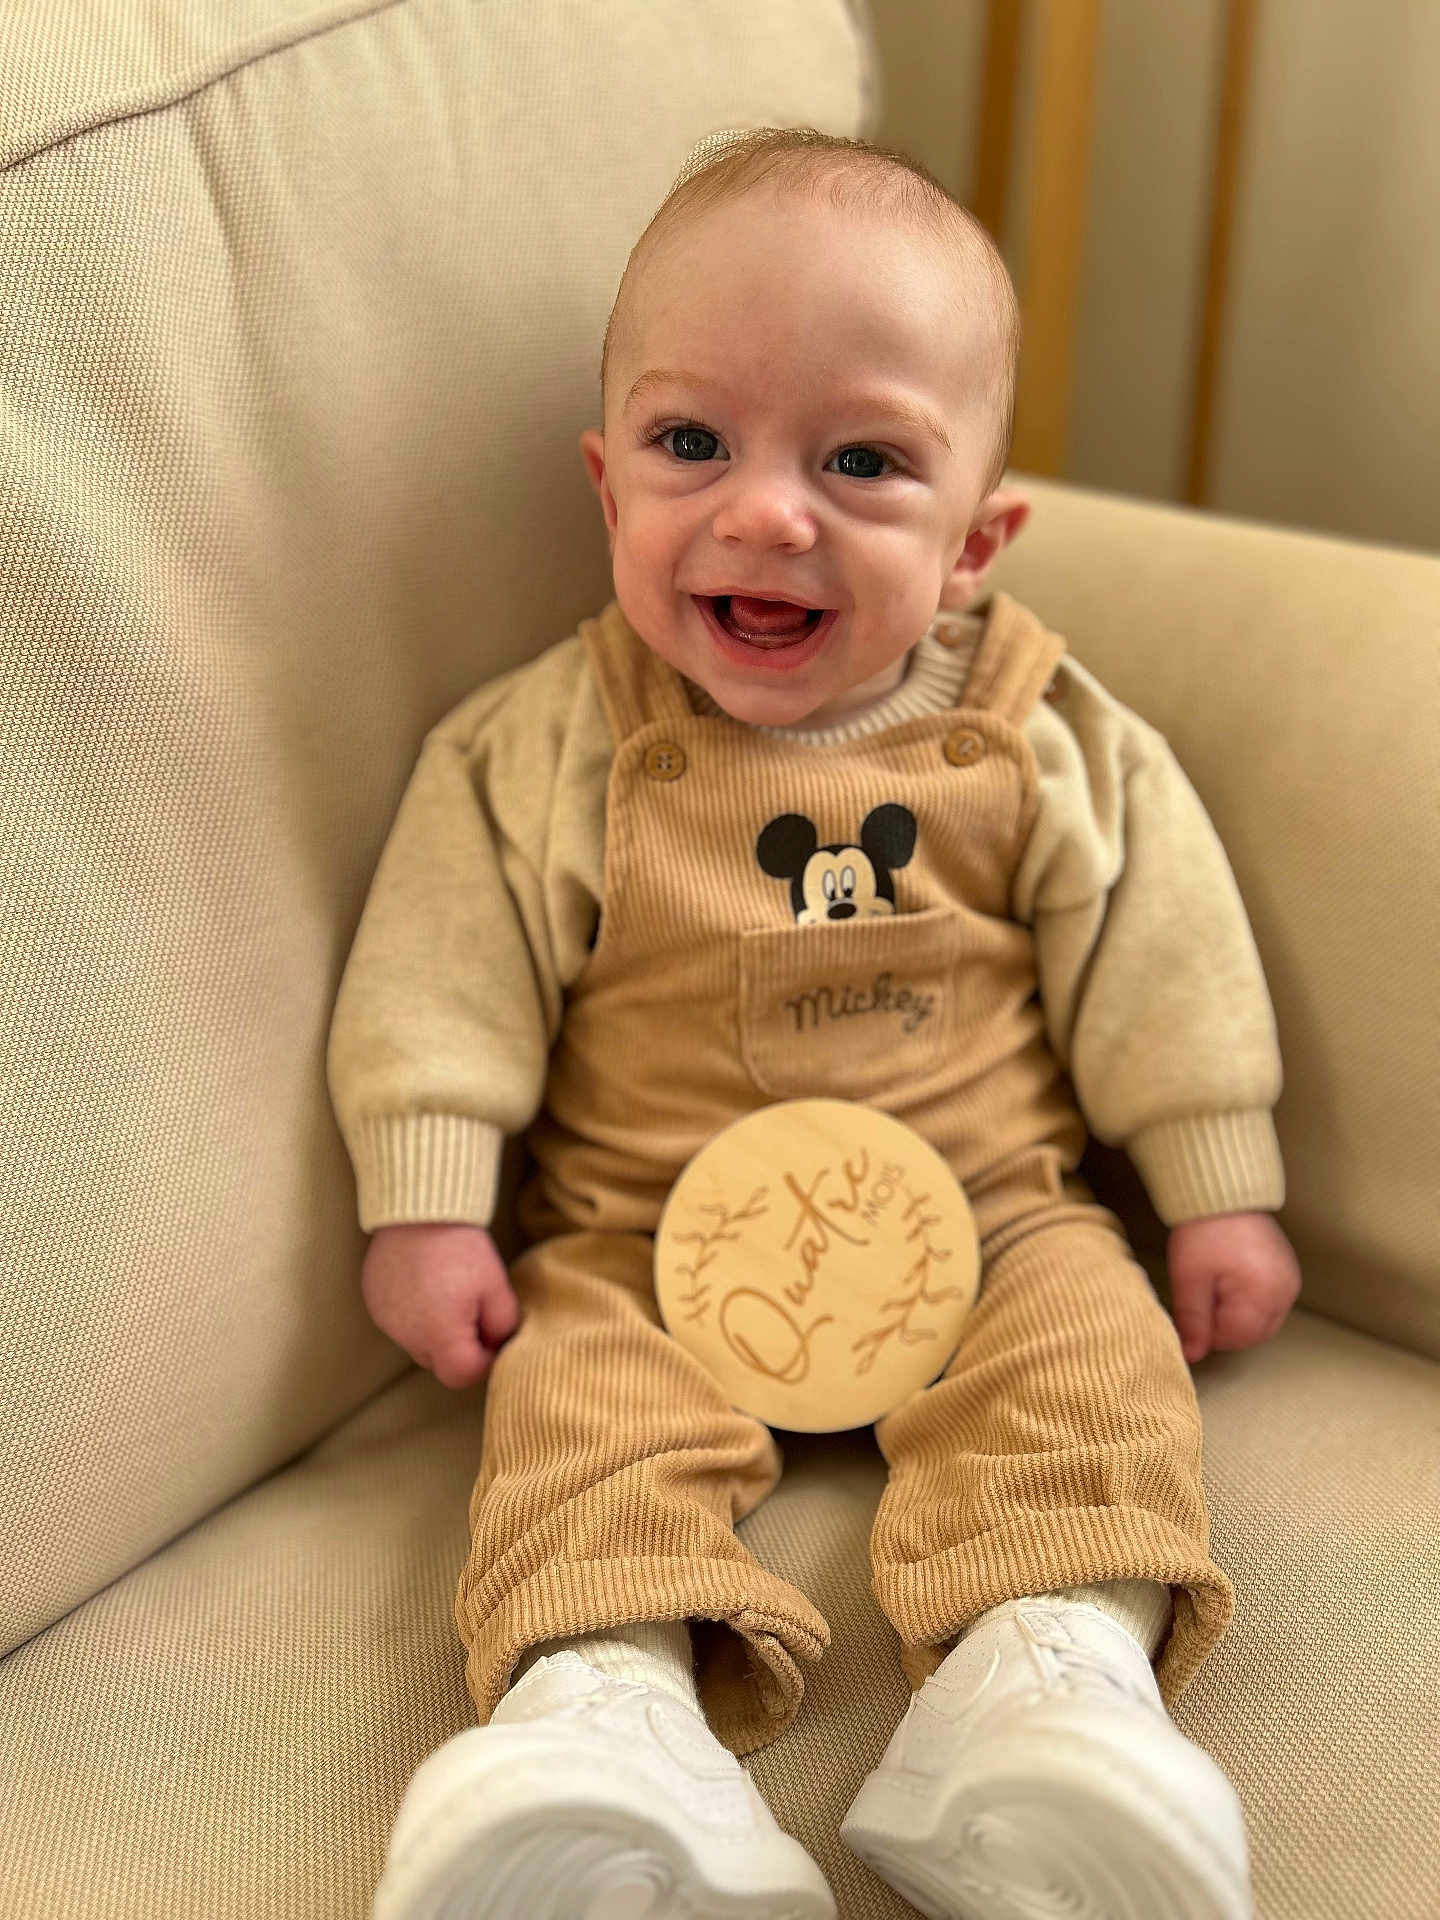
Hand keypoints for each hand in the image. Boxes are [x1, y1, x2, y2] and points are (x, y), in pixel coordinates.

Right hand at [361, 1221, 519, 1388]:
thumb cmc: (461, 1247)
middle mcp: (406, 1334)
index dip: (483, 1361)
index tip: (493, 1336)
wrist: (419, 1209)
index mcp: (439, 1335)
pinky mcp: (374, 1302)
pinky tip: (426, 1284)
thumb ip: (502, 1326)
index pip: (462, 1375)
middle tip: (473, 1310)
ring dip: (435, 1330)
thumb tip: (497, 1344)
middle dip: (459, 1347)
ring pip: (417, 1343)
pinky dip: (414, 1314)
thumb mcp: (495, 1286)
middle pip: (438, 1362)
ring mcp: (385, 1319)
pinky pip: (399, 1322)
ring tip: (448, 1292)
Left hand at [1166, 1211, 1300, 1364]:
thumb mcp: (1190, 1278)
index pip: (1236, 1338)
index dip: (1208, 1331)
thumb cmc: (1205, 1230)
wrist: (1223, 1193)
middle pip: (1253, 1334)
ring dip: (1237, 1316)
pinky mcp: (1287, 1272)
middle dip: (1224, 1325)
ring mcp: (1290, 1282)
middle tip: (1203, 1296)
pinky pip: (1270, 1304)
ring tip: (1215, 1284)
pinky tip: (1230, 1281)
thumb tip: (1192, 1355)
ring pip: (1262, 1321)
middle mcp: (1285, 1291)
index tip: (1192, 1309)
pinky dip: (1249, 1303)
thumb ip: (1193, 1320)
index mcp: (1263, 1293)